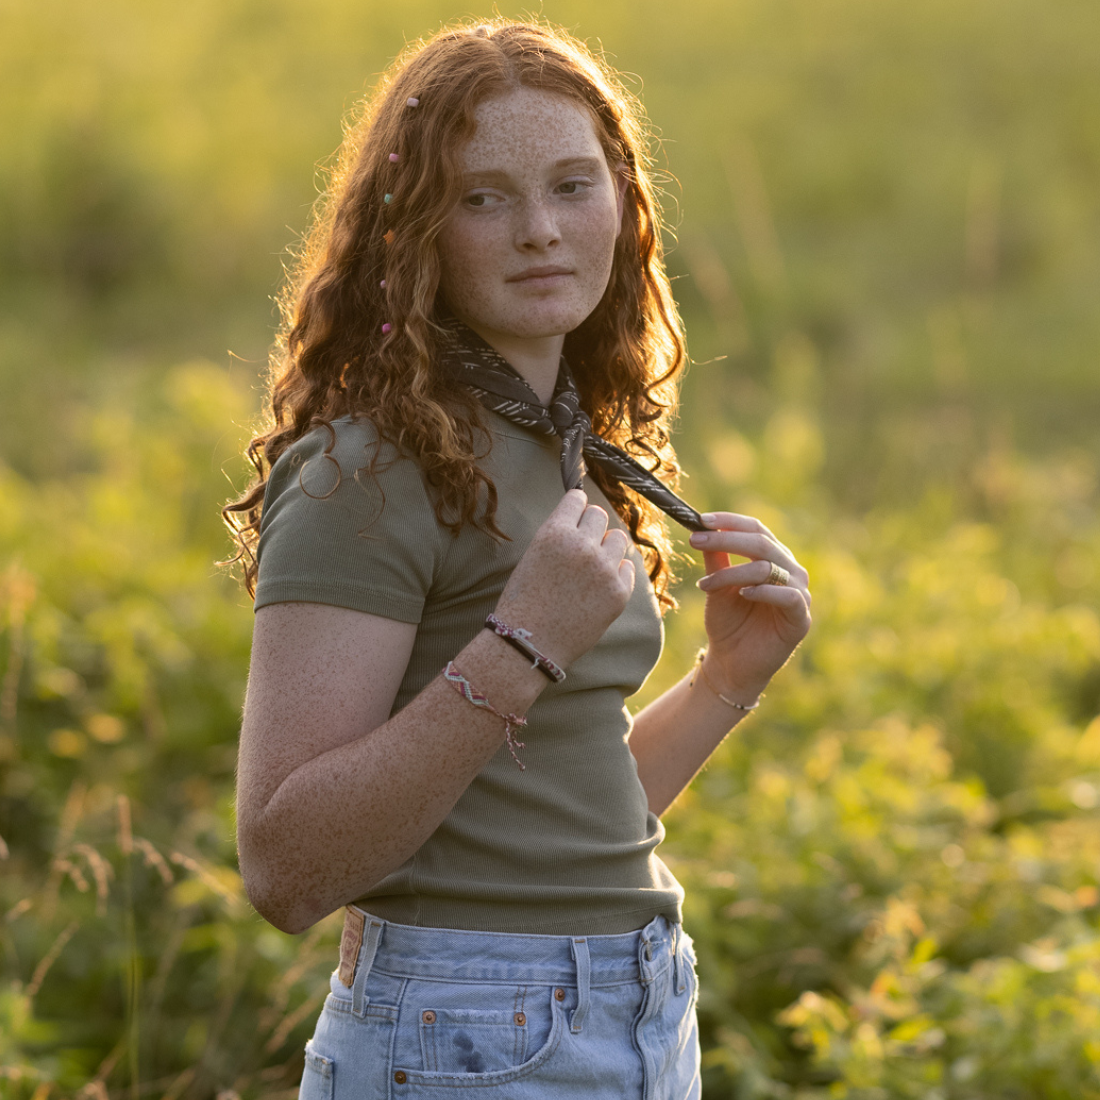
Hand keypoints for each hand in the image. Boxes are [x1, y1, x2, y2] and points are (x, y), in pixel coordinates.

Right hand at [494, 489, 636, 668]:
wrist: (529, 644)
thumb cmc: (524, 601)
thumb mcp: (534, 555)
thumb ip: (560, 535)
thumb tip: (585, 517)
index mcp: (555, 533)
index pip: (578, 499)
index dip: (576, 507)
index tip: (576, 515)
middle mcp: (582, 546)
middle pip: (600, 515)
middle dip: (591, 526)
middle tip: (581, 545)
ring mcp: (604, 570)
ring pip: (618, 538)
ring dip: (607, 546)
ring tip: (592, 565)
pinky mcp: (619, 593)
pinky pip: (628, 567)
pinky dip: (616, 572)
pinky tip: (599, 585)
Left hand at [688, 512, 811, 703]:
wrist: (731, 664)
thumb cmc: (727, 623)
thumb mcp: (716, 586)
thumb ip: (715, 559)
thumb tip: (701, 526)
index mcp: (772, 558)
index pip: (756, 529)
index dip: (730, 521)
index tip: (701, 519)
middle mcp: (790, 571)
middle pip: (761, 543)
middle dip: (726, 539)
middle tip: (696, 540)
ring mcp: (799, 593)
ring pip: (768, 568)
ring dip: (733, 572)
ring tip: (706, 584)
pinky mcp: (801, 618)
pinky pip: (787, 596)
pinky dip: (763, 591)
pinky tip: (742, 593)